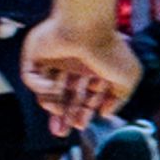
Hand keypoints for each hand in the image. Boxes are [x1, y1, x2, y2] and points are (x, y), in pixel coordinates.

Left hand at [20, 15, 139, 137]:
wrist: (87, 27)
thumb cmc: (110, 51)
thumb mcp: (128, 78)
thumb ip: (120, 99)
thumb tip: (106, 113)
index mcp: (93, 69)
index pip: (85, 96)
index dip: (83, 112)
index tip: (81, 125)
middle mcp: (73, 65)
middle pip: (65, 96)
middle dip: (64, 115)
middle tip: (61, 132)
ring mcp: (53, 60)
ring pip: (47, 90)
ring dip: (52, 104)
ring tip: (58, 109)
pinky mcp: (36, 56)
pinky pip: (32, 77)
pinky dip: (39, 87)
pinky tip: (50, 89)